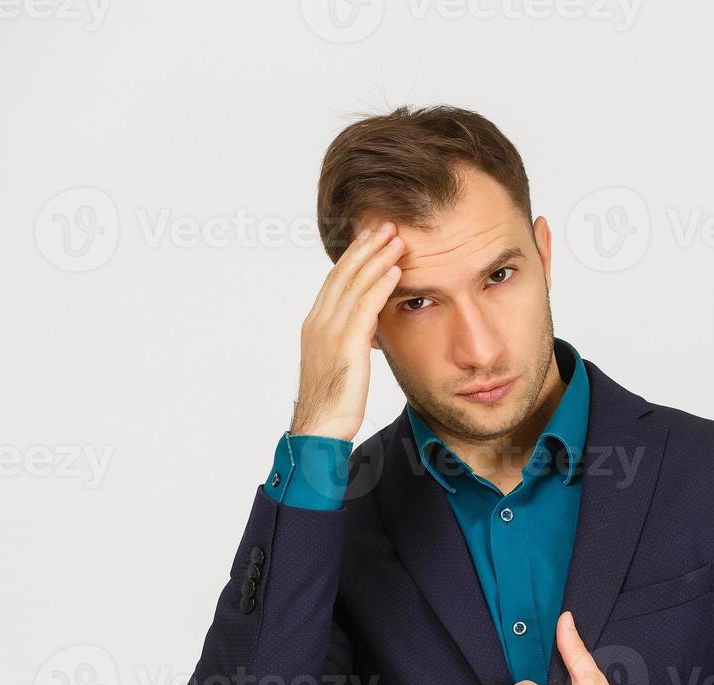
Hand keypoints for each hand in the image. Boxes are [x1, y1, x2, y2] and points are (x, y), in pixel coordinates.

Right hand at [289, 220, 405, 439]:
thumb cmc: (333, 404)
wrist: (319, 430)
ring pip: (354, 285)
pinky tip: (396, 271)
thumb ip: (351, 340)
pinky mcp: (345, 346)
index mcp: (316, 325)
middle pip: (343, 274)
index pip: (336, 280)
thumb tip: (367, 328)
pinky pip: (365, 308)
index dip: (354, 256)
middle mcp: (319, 323)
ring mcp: (329, 333)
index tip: (371, 237)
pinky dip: (380, 286)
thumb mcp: (341, 363)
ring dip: (377, 258)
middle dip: (366, 247)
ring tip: (397, 239)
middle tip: (385, 225)